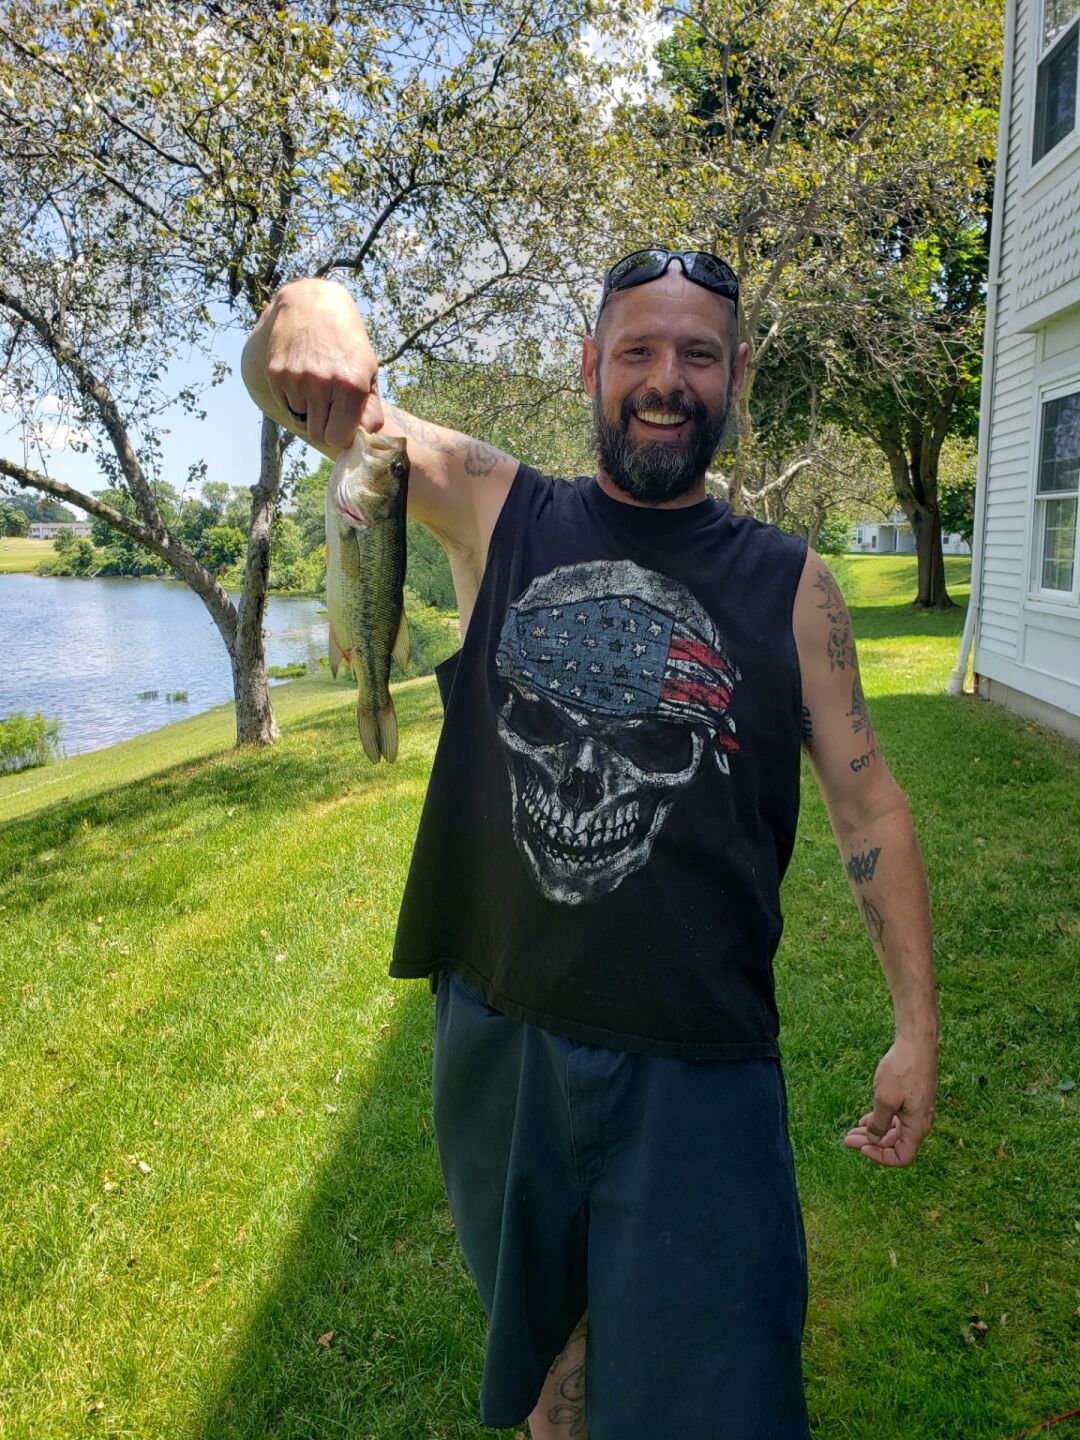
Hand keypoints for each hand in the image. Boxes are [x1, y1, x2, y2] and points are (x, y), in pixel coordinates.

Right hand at [263, 278, 383, 449]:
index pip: (338, 438)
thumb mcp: (368, 371)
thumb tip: (364, 438)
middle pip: (318, 434)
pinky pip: (285, 405)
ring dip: (309, 412)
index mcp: (351, 385)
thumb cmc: (346, 342)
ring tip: (317, 386)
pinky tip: (302, 377)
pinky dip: (294, 400)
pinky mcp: (276, 374)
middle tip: (330, 408)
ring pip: (300, 421)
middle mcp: (322, 384)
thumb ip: (370, 409)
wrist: (311, 304)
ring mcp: (296, 379)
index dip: (341, 437)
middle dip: (325, 427)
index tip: (343, 427)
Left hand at [844, 1035, 937, 1166]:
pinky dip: (879, 1121)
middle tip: (847, 1140)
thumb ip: (878, 1124)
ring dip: (872, 1133)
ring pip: (893, 1131)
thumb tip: (873, 1140)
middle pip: (895, 1144)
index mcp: (917, 1127)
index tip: (862, 1146)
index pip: (902, 1157)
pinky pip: (895, 1118)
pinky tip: (863, 1120)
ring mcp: (916, 1110)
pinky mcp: (911, 1098)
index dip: (881, 1157)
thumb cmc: (902, 1070)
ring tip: (850, 1132)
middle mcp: (920, 1122)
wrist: (916, 1043)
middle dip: (871, 1144)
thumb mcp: (885, 1100)